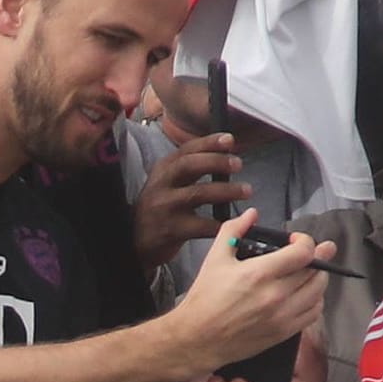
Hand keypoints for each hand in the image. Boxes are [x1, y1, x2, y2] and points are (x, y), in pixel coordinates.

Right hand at [131, 132, 252, 269]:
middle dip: (216, 161)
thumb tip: (224, 156)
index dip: (208, 142)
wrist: (136, 242)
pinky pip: (202, 226)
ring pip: (198, 194)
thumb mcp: (166, 184)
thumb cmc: (159, 209)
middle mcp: (161, 185)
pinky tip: (237, 222)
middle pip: (189, 165)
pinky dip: (221, 224)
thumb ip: (188, 170)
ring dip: (226, 191)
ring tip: (246, 190)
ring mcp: (166, 207)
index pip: (186, 150)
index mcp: (163, 170)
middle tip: (238, 163)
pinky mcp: (172, 230)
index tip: (229, 139)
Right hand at [172, 209, 332, 372]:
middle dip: (317, 257)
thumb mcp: (215, 258)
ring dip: (318, 277)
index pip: (303, 252)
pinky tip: (306, 294)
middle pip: (315, 271)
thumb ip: (234, 230)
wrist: (198, 338)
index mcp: (259, 274)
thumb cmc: (205, 299)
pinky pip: (314, 313)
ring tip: (308, 271)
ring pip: (318, 291)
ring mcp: (283, 316)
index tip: (297, 240)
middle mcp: (275, 295)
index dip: (306, 241)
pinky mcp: (284, 332)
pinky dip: (315, 300)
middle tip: (311, 252)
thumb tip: (252, 214)